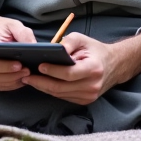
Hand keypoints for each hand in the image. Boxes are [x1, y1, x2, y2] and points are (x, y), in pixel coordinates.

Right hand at [0, 6, 36, 91]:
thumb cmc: (1, 29)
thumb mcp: (13, 25)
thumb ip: (23, 33)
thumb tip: (34, 46)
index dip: (5, 67)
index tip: (20, 64)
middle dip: (12, 76)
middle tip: (28, 71)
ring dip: (12, 82)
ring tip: (26, 75)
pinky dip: (10, 85)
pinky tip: (21, 79)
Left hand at [22, 30, 140, 104]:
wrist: (114, 65)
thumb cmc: (94, 50)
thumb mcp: (82, 39)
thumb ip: (68, 42)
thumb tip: (52, 49)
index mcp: (93, 69)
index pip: (69, 73)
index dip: (52, 71)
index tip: (39, 65)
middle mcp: (92, 85)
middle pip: (61, 87)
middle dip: (41, 82)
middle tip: (26, 75)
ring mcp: (89, 96)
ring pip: (60, 94)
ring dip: (43, 87)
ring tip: (29, 79)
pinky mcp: (85, 101)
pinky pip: (63, 97)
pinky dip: (51, 90)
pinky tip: (41, 83)